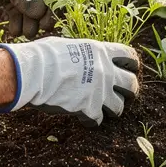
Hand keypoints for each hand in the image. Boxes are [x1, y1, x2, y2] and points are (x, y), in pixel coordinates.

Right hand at [0, 37, 139, 126]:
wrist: (33, 72)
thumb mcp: (68, 46)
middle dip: (130, 91)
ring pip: (119, 107)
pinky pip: (98, 120)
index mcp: (100, 52)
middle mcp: (105, 72)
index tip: (130, 69)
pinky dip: (91, 120)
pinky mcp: (89, 109)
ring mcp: (99, 92)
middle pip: (132, 84)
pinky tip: (83, 118)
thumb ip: (81, 53)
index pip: (129, 56)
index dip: (132, 64)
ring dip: (113, 109)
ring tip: (104, 110)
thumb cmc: (44, 55)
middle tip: (123, 94)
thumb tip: (78, 55)